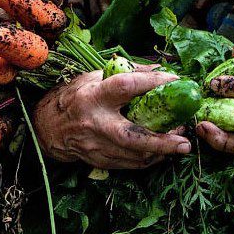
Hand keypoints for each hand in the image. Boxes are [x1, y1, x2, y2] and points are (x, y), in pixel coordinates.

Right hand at [33, 67, 191, 169]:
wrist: (49, 127)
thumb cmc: (75, 96)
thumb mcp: (94, 76)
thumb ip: (125, 73)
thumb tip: (157, 69)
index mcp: (93, 96)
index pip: (126, 86)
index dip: (152, 82)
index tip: (175, 80)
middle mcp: (95, 122)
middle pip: (132, 136)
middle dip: (162, 140)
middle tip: (185, 138)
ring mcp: (96, 146)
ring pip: (134, 155)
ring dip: (161, 151)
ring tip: (180, 143)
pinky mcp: (99, 160)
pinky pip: (130, 164)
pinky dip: (149, 159)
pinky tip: (162, 151)